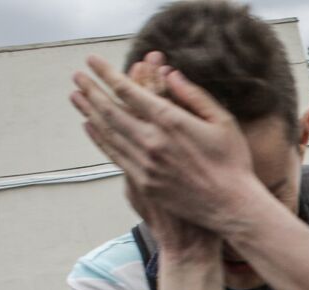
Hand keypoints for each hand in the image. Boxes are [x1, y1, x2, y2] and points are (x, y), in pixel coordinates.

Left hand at [70, 54, 257, 236]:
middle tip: (77, 77)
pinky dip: (100, 138)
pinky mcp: (143, 183)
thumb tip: (169, 74)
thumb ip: (194, 95)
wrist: (231, 207)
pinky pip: (114, 155)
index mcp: (171, 122)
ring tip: (76, 97)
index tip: (93, 62)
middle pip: (111, 110)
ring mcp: (145, 164)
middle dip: (91, 90)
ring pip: (108, 132)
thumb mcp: (223, 122)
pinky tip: (91, 127)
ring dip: (89, 112)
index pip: (129, 90)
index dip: (107, 74)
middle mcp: (152, 141)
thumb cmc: (232, 163)